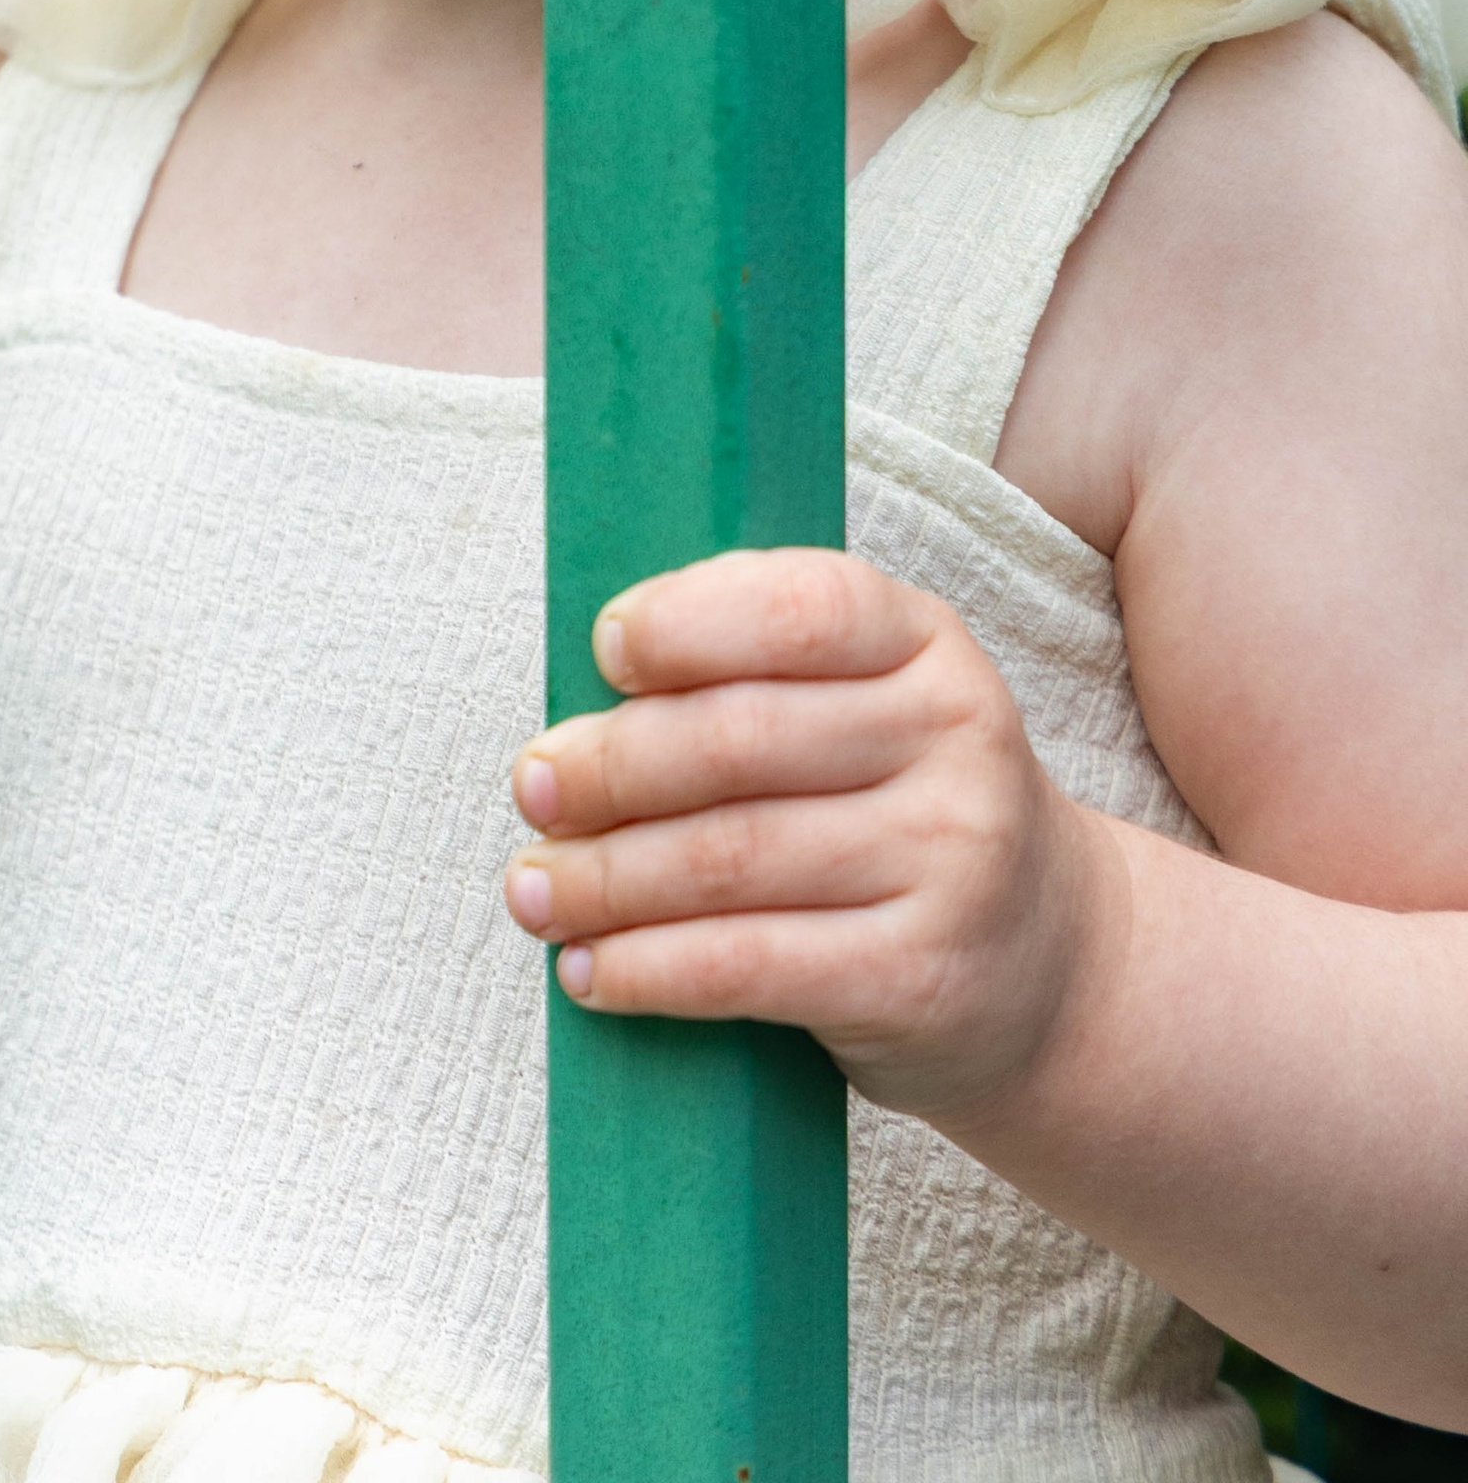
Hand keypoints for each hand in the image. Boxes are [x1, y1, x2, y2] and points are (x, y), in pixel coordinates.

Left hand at [502, 546, 1117, 1126]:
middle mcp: (954, 741)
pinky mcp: (920, 978)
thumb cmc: (907, 810)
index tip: (602, 651)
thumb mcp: (874, 707)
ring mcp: (949, 863)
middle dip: (609, 766)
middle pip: (740, 739)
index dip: (687, 621)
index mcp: (927, 644)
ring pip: (729, 859)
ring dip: (604, 878)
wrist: (1053, 968)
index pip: (800, 606)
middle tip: (531, 789)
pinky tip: (590, 971)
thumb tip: (587, 699)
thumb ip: (762, 675)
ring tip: (533, 889)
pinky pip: (750, 965)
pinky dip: (650, 969)